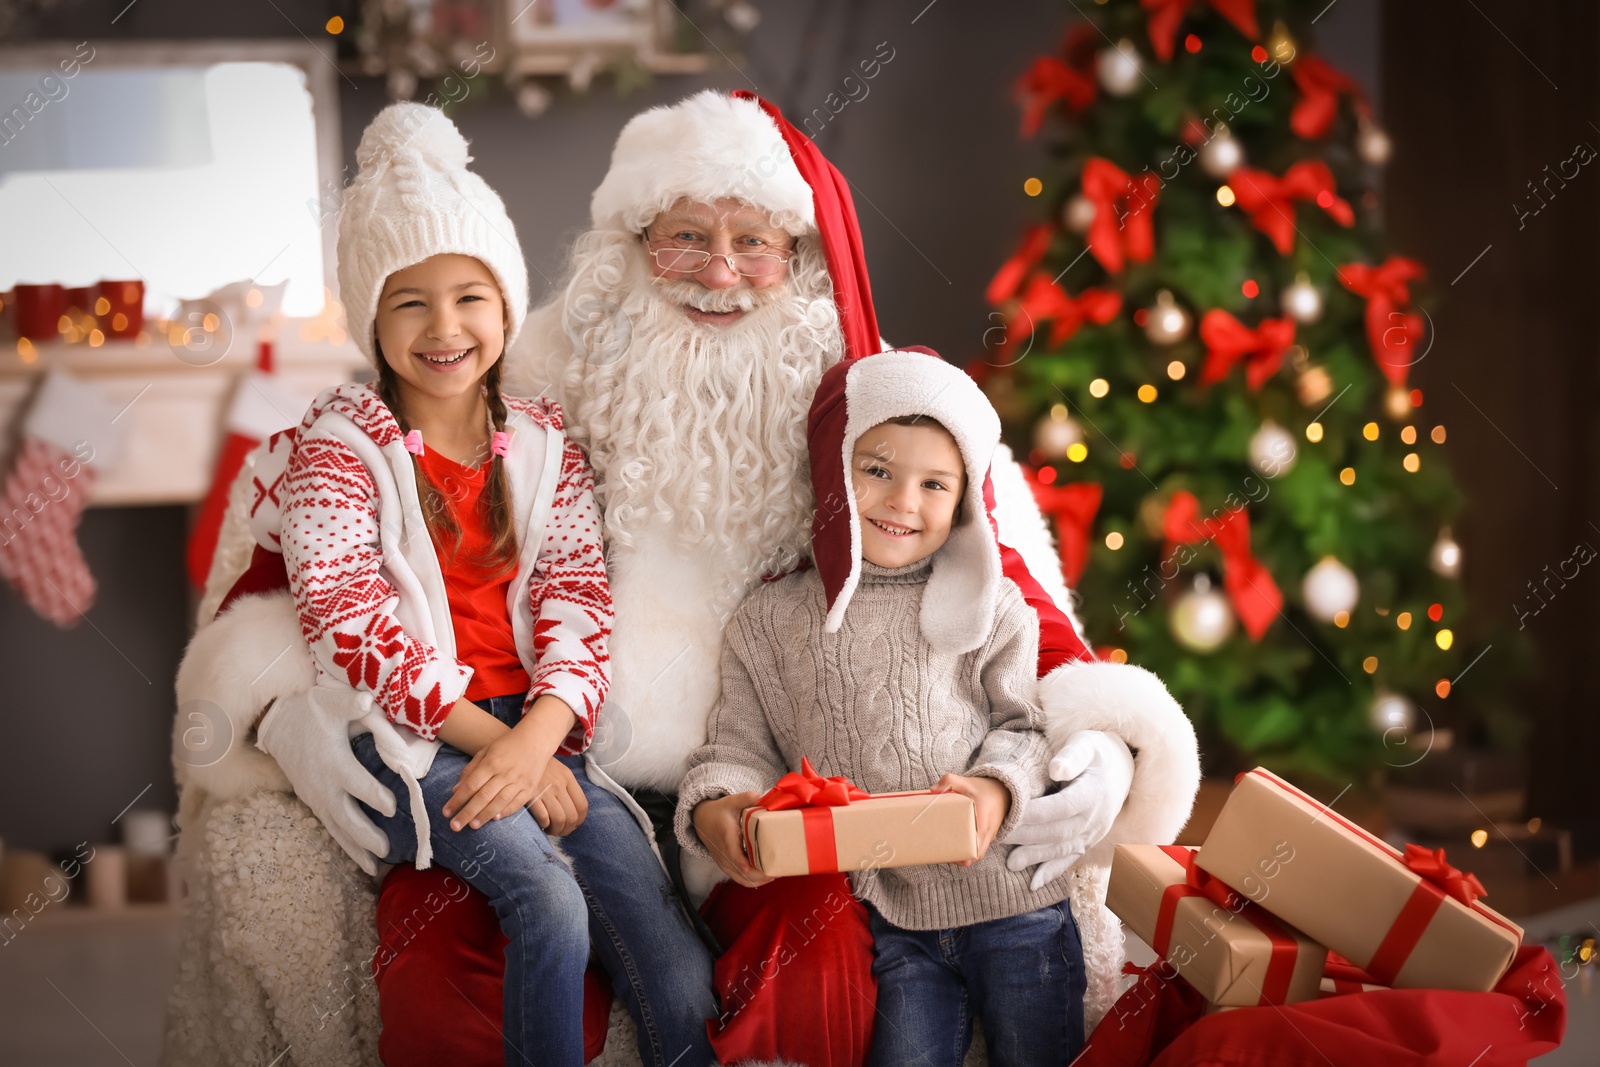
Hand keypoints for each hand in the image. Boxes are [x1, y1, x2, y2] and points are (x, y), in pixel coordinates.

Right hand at [255, 685, 394, 875]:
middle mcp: (322, 784)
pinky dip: (345, 844)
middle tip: (386, 850)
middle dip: (365, 835)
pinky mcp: (312, 801)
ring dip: (355, 848)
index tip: (393, 807)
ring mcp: (315, 796)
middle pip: (344, 816)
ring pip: (336, 828)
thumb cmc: (313, 709)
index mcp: (332, 761)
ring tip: (375, 868)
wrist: (278, 720)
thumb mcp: (334, 701)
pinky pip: (330, 826)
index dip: (373, 796)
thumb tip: (368, 701)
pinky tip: (361, 859)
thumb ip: (353, 704)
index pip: (354, 783)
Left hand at [442, 729, 545, 831]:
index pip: (471, 785)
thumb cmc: (507, 746)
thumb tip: (456, 790)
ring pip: (500, 801)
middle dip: (467, 812)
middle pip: (483, 796)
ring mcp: (519, 781)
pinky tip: (494, 818)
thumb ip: (470, 770)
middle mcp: (505, 773)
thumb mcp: (485, 751)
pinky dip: (506, 811)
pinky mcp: (530, 788)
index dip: (457, 800)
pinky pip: (517, 803)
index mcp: (491, 763)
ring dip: (484, 815)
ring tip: (472, 826)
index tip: (446, 812)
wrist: (536, 739)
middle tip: (454, 826)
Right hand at [527, 758, 587, 836]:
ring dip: (556, 830)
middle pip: (571, 816)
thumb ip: (567, 787)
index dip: (579, 820)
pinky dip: (544, 825)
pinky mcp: (530, 795)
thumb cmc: (539, 765)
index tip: (573, 825)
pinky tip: (541, 824)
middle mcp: (559, 785)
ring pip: (559, 819)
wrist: (520, 753)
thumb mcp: (558, 770)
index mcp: (568, 778)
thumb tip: (573, 810)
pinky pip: (543, 817)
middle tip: (560, 831)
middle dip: (567, 829)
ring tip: (550, 830)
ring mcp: (545, 790)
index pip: (582, 805)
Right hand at [691, 792, 772, 888]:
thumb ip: (745, 798)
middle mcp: (723, 852)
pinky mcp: (726, 866)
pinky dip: (752, 881)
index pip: (732, 852)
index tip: (749, 868)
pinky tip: (766, 877)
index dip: (740, 861)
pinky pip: (739, 879)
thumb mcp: (730, 801)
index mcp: (726, 835)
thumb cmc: (720, 811)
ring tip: (775, 874)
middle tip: (778, 871)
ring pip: (740, 878)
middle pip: (739, 871)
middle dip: (758, 875)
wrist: (702, 821)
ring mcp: (724, 861)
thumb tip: (759, 796)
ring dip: (757, 880)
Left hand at [934, 773, 1010, 864]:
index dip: (967, 850)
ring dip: (965, 856)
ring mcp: (989, 836)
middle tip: (945, 855)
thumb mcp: (966, 781)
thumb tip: (933, 790)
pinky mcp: (987, 837)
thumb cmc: (983, 789)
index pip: (978, 840)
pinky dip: (969, 851)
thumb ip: (949, 781)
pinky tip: (954, 848)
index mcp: (984, 818)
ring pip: (978, 853)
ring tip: (947, 853)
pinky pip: (979, 849)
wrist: (1002, 792)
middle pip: (978, 853)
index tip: (953, 852)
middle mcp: (989, 830)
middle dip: (963, 857)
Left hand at [1002, 729, 1134, 889]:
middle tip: (997, 837)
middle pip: (1057, 831)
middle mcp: (1096, 818)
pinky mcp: (1089, 841)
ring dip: (1035, 857)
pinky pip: (1071, 859)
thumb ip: (1072, 755)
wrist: (1121, 768)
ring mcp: (1094, 833)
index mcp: (1094, 793)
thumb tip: (1056, 769)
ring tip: (1010, 863)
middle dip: (1026, 836)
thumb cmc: (1096, 751)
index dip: (1033, 813)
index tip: (1007, 813)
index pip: (1059, 807)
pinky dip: (1052, 872)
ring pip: (1062, 849)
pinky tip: (1034, 883)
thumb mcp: (1087, 743)